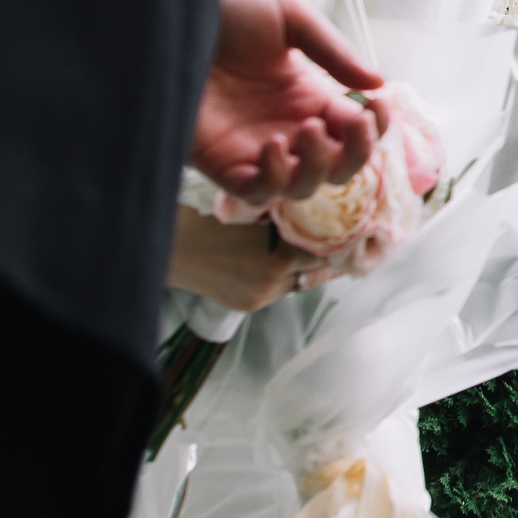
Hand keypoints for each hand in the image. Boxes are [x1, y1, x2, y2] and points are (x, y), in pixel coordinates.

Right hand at [165, 206, 334, 311]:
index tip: (353, 227)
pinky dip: (283, 277)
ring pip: (300, 282)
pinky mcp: (247, 306)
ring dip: (307, 268)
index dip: (340, 237)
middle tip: (344, 239)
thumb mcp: (252, 211)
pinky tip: (280, 261)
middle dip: (330, 255)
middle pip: (319, 271)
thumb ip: (285, 219)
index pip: (327, 251)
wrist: (165, 248)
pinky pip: (278, 290)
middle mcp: (273, 283)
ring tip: (316, 249)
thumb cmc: (204, 218)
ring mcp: (260, 297)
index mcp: (278, 257)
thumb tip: (317, 217)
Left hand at [194, 0, 391, 204]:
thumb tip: (378, 84)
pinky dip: (276, 179)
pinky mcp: (221, 164)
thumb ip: (334, 52)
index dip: (377, 125)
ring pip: (304, 187)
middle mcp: (288, 127)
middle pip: (340, 167)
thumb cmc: (226, 9)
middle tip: (355, 123)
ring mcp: (256, 149)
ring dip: (319, 165)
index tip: (378, 104)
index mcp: (309, 96)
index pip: (356, 128)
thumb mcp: (290, 18)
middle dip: (358, 152)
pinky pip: (259, 193)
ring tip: (306, 129)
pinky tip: (273, 146)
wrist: (170, 15)